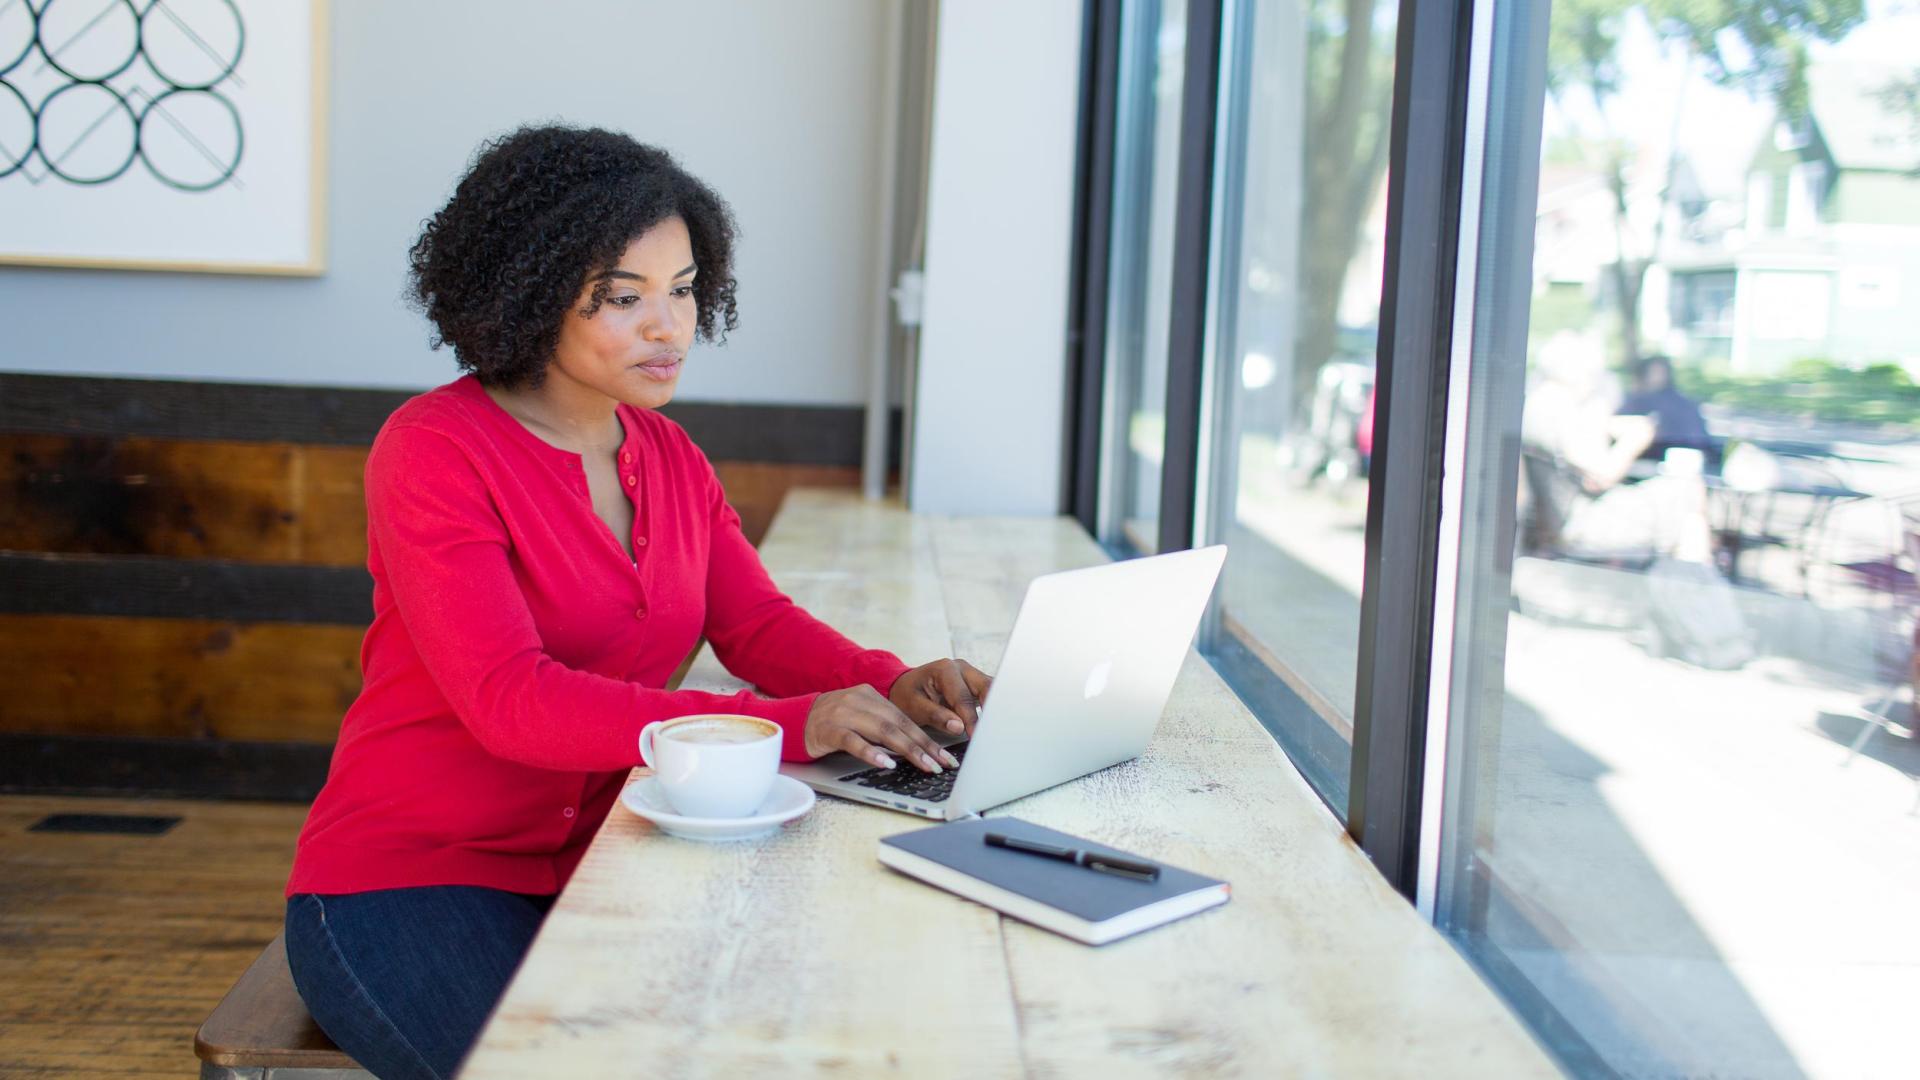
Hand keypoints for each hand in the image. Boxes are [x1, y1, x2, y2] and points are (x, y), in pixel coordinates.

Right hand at [804, 684, 957, 772]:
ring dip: (907, 751)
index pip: (906, 719)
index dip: (928, 739)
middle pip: (899, 725)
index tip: (945, 757)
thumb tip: (919, 749)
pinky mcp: (829, 729)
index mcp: (872, 695)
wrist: (796, 719)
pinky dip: (872, 753)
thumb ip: (885, 727)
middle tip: (942, 764)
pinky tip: (886, 764)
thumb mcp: (862, 717)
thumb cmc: (833, 723)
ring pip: (882, 731)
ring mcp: (844, 713)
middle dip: (924, 747)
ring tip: (924, 765)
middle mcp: (860, 701)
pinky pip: (853, 741)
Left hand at [889, 658, 991, 737]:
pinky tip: (992, 725)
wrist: (903, 689)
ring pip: (991, 690)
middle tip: (993, 732)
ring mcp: (970, 675)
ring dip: (994, 709)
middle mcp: (961, 668)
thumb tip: (959, 727)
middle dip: (991, 709)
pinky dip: (991, 709)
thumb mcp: (914, 707)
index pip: (963, 697)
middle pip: (986, 687)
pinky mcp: (974, 685)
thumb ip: (936, 716)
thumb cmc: (907, 696)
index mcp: (945, 669)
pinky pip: (988, 695)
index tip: (975, 736)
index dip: (971, 719)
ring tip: (995, 729)